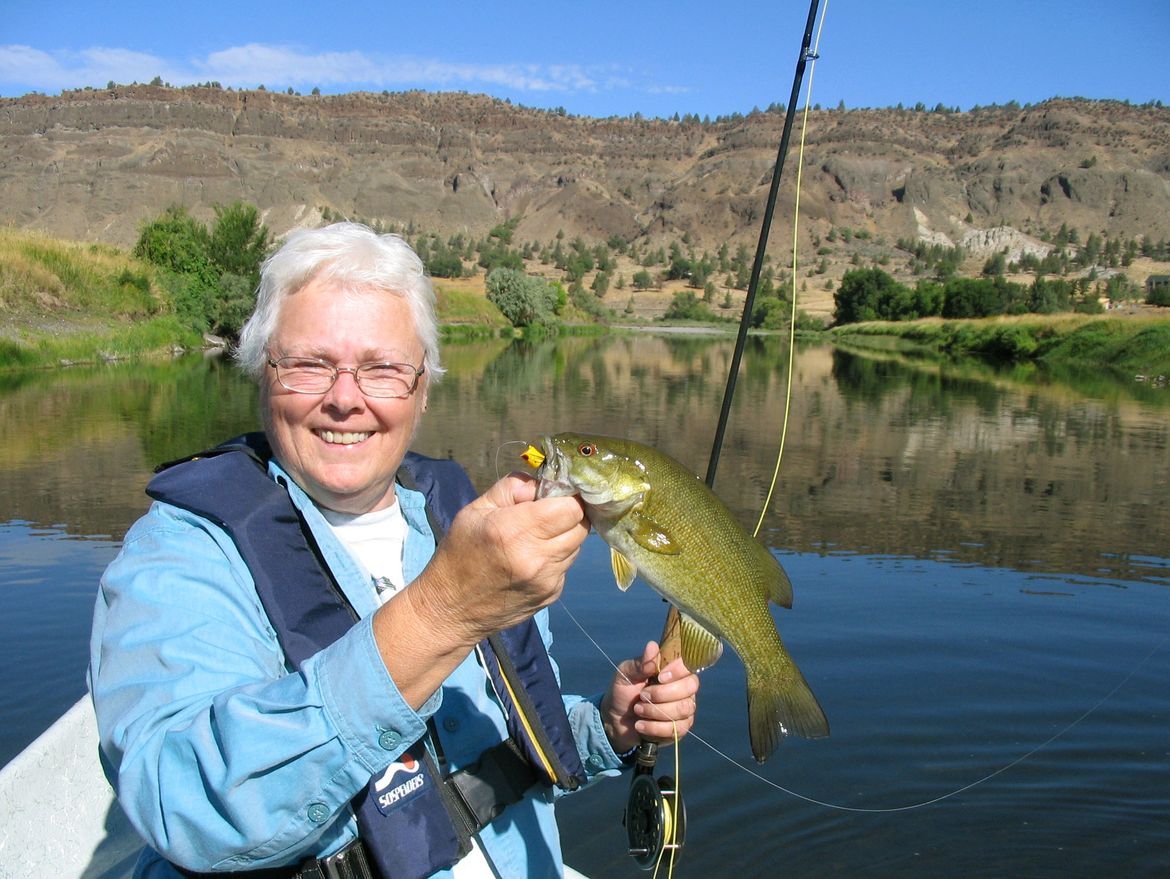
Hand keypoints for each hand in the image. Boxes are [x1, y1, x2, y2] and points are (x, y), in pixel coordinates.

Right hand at [406, 472, 589, 644]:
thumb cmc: (459, 554)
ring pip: (576, 545)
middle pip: (580, 525)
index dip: (567, 496)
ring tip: (536, 537)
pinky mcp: (552, 595)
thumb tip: (542, 483)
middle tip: (548, 512)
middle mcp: (537, 557)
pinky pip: (566, 565)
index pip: (570, 507)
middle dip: (568, 514)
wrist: (451, 609)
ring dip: (564, 535)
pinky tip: (532, 559)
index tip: (554, 493)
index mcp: (515, 530)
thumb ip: (512, 488)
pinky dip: (556, 557)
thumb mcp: (475, 510)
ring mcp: (547, 580)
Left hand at [601, 641, 699, 753]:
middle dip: (663, 694)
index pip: (689, 665)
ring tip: (638, 710)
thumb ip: (640, 663)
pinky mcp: (681, 728)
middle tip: (642, 696)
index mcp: (672, 670)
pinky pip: (677, 729)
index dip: (678, 671)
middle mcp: (684, 688)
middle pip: (690, 687)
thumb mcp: (625, 674)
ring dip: (656, 711)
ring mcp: (685, 708)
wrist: (616, 720)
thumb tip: (652, 646)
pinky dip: (654, 728)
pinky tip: (640, 725)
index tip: (660, 677)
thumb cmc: (623, 692)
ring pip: (684, 709)